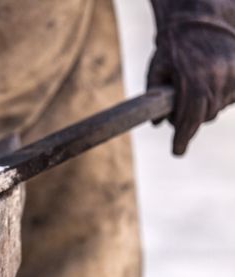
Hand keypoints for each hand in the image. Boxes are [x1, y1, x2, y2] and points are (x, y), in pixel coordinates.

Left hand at [148, 4, 234, 154]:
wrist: (198, 21)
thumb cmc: (172, 48)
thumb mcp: (156, 71)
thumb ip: (154, 98)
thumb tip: (158, 124)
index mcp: (192, 78)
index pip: (190, 117)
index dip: (183, 136)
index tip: (177, 151)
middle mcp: (216, 77)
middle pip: (204, 116)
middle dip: (190, 120)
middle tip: (179, 115)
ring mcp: (233, 74)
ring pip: (218, 107)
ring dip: (206, 106)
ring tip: (195, 88)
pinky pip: (231, 97)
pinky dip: (220, 97)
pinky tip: (210, 85)